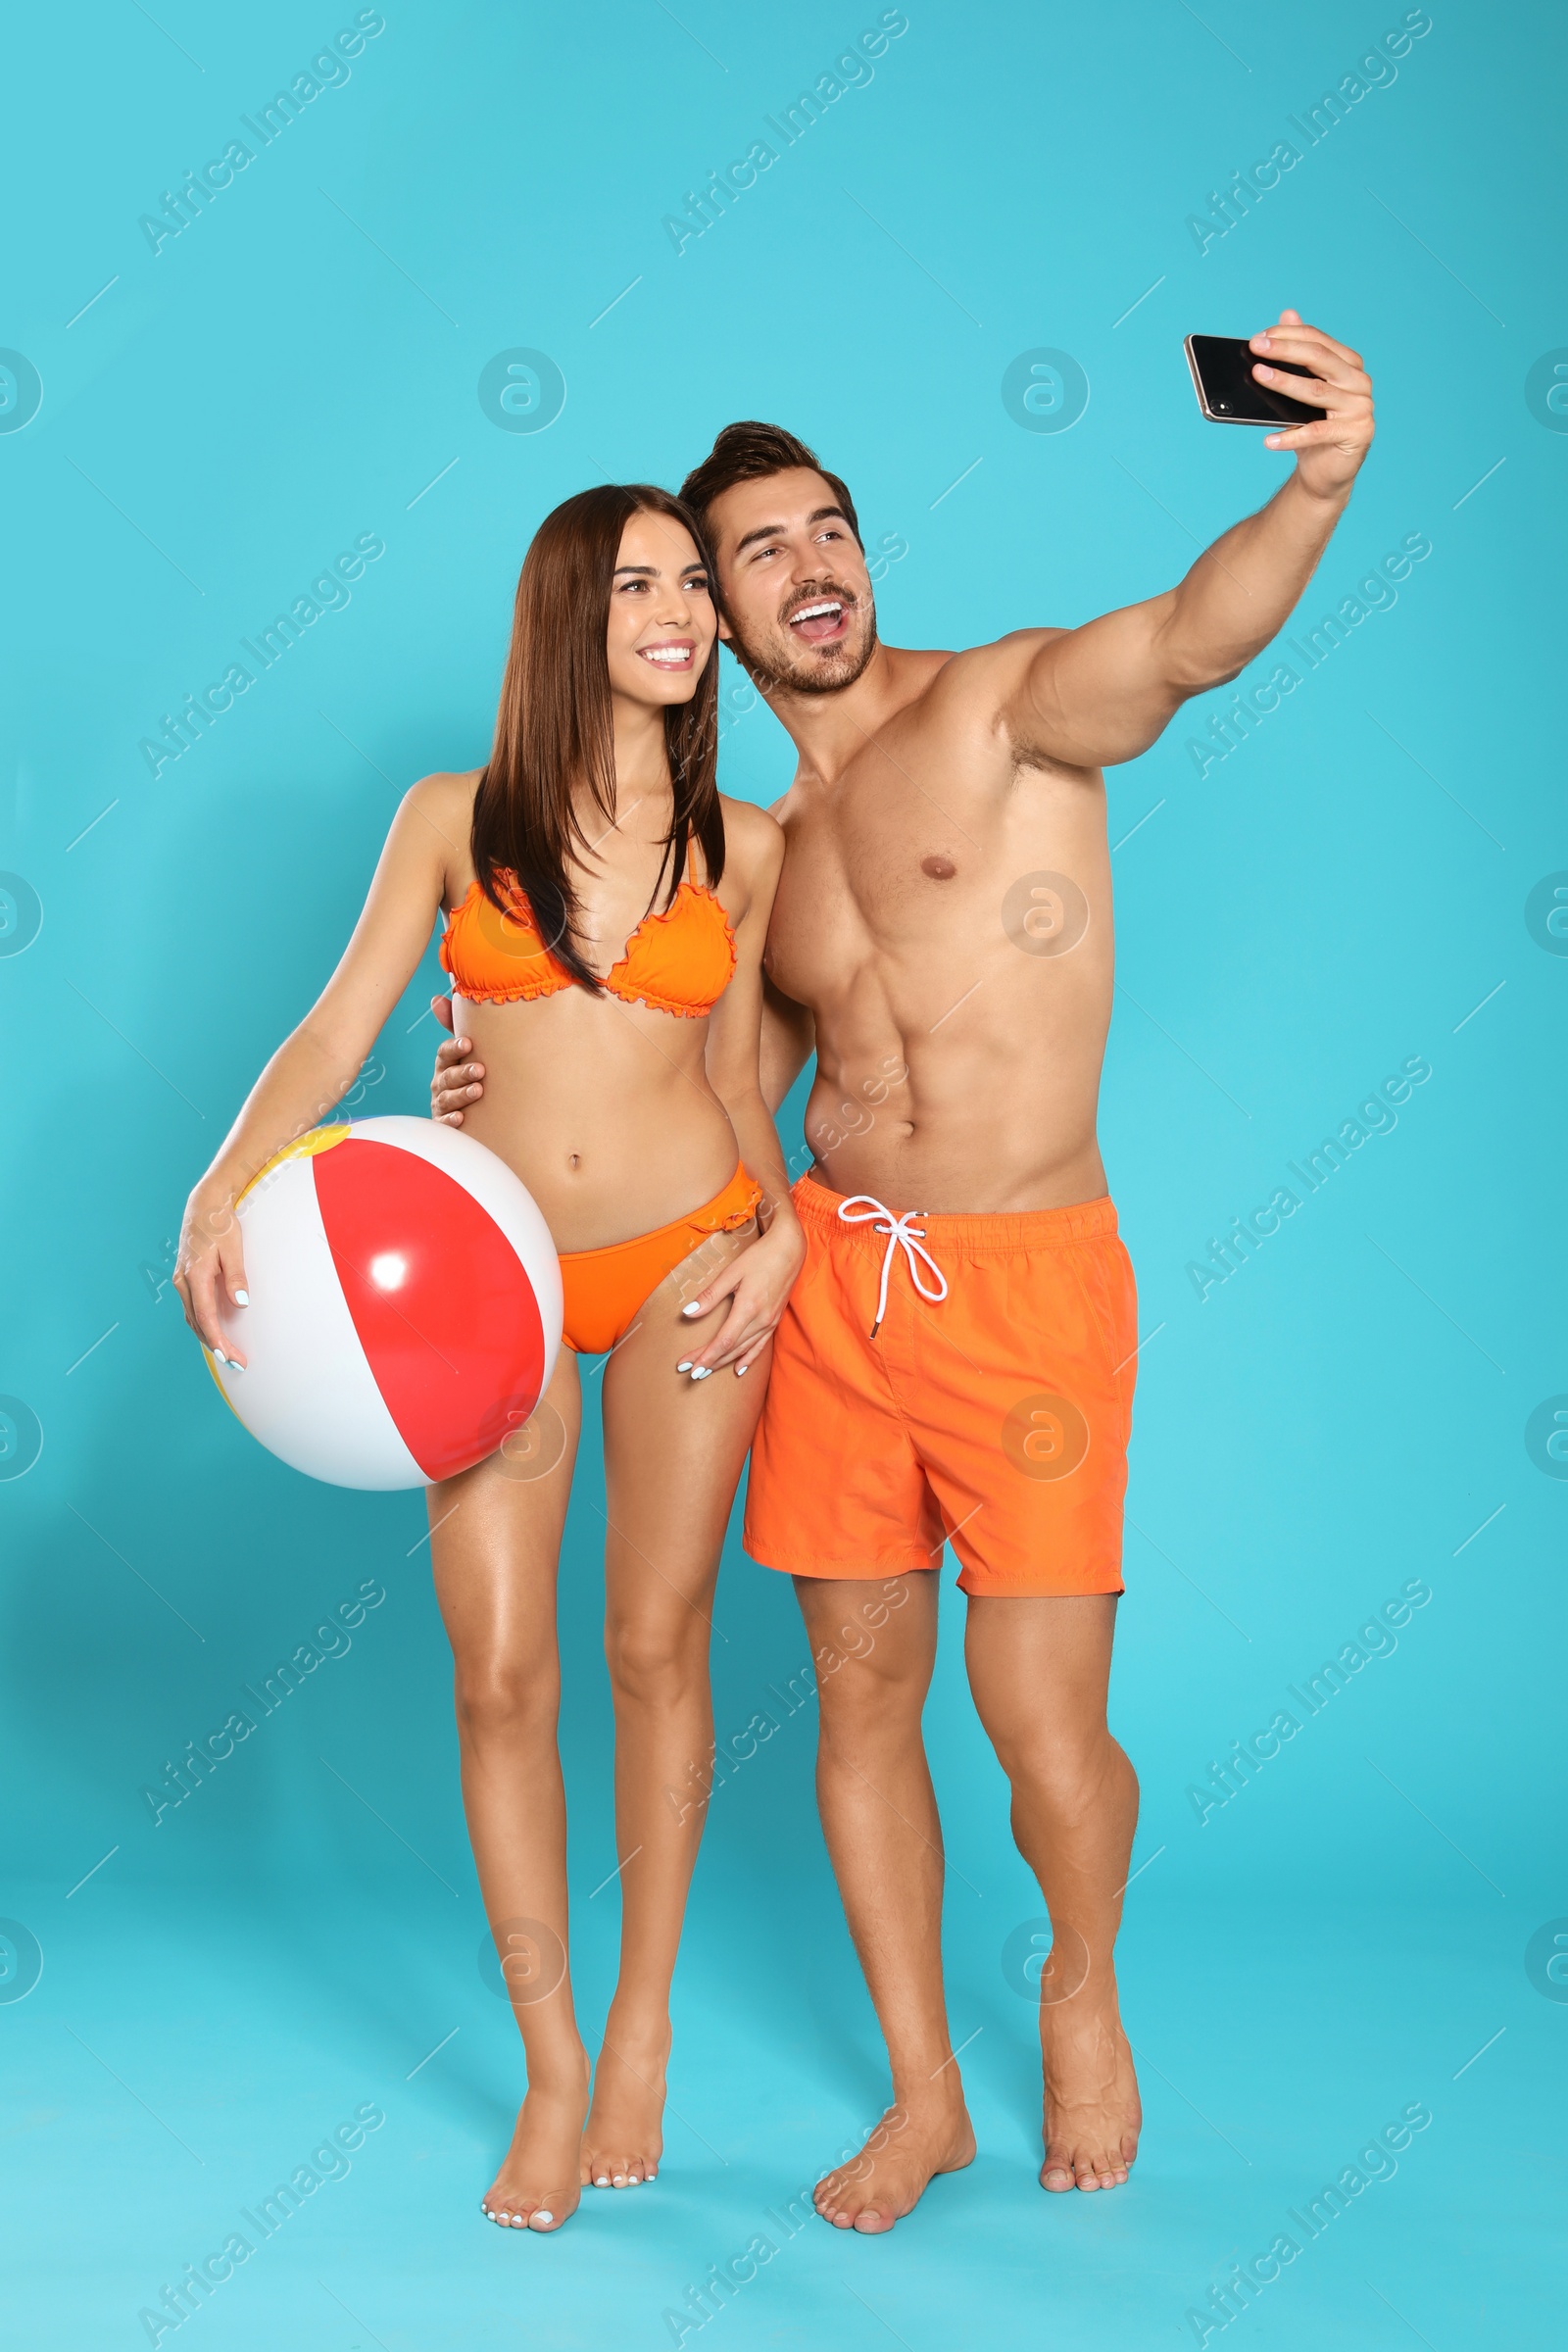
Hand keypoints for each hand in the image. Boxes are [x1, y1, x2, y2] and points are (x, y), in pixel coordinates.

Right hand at [173, 1184, 249, 1368]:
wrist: (203, 1206)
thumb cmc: (220, 1225)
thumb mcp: (233, 1248)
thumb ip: (236, 1276)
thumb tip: (240, 1303)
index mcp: (194, 1275)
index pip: (205, 1317)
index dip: (217, 1340)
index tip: (230, 1356)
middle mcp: (183, 1281)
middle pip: (197, 1323)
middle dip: (216, 1345)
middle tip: (237, 1362)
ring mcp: (181, 1281)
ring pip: (192, 1318)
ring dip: (208, 1337)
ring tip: (228, 1354)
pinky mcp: (184, 1280)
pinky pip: (192, 1309)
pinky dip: (202, 1324)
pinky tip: (215, 1333)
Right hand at [430, 995, 485, 1125]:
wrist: (480, 1113)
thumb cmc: (473, 1073)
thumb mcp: (469, 1050)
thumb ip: (458, 1023)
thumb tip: (443, 990)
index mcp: (447, 1063)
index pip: (445, 1052)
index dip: (454, 1047)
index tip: (468, 1043)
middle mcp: (441, 1082)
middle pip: (446, 1076)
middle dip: (462, 1072)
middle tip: (480, 1070)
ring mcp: (441, 1104)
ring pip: (446, 1098)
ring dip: (461, 1094)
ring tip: (478, 1091)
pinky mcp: (445, 1125)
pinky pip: (444, 1124)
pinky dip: (451, 1121)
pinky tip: (461, 1118)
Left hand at [675, 1210, 805, 1377]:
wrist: (790, 1249)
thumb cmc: (760, 1257)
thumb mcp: (732, 1272)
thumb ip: (710, 1295)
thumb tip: (688, 1313)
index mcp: (748, 1308)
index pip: (723, 1341)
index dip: (705, 1357)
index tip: (688, 1367)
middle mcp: (761, 1320)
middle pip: (731, 1349)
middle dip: (709, 1362)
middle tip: (689, 1373)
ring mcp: (770, 1322)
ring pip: (744, 1350)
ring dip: (724, 1363)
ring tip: (706, 1372)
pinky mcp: (775, 1320)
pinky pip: (759, 1346)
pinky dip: (748, 1359)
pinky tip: (739, 1369)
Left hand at [1249, 309, 1373, 499]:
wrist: (1327, 470)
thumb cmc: (1313, 425)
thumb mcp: (1304, 387)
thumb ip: (1299, 353)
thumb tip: (1287, 313)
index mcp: (1348, 364)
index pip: (1317, 341)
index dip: (1289, 335)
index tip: (1260, 336)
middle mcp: (1359, 381)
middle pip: (1319, 358)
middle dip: (1285, 350)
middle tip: (1256, 347)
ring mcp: (1360, 407)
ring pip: (1316, 391)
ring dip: (1284, 383)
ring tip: (1257, 377)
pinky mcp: (1355, 434)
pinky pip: (1317, 432)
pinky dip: (1291, 437)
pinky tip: (1268, 440)